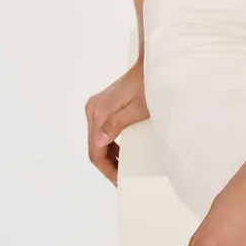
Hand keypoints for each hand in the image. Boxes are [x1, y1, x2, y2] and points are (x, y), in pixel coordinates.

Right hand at [84, 59, 147, 185]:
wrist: (152, 65)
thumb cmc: (149, 85)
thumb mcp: (138, 108)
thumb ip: (117, 123)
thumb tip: (98, 142)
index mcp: (98, 111)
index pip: (95, 150)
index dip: (107, 169)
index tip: (119, 181)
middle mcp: (93, 109)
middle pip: (94, 147)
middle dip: (107, 165)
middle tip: (121, 180)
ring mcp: (97, 107)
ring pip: (97, 140)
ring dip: (108, 156)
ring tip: (122, 170)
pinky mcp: (103, 106)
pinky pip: (102, 131)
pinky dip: (110, 145)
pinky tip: (120, 154)